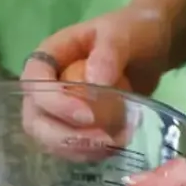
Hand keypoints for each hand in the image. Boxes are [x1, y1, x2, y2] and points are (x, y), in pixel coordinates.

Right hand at [18, 3, 174, 151]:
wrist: (151, 48)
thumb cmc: (132, 32)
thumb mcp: (121, 35)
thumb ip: (108, 53)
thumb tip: (94, 81)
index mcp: (50, 55)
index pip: (33, 81)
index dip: (53, 102)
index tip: (87, 116)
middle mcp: (48, 83)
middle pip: (34, 117)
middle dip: (62, 136)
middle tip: (101, 140)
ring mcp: (61, 107)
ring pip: (49, 138)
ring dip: (78, 149)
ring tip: (114, 144)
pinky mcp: (77, 125)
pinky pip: (72, 147)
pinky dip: (91, 153)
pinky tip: (117, 146)